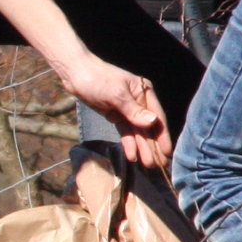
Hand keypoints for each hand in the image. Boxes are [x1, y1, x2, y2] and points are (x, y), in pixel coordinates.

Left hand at [58, 54, 171, 170]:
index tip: (167, 153)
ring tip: (147, 166)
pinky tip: (132, 156)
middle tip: (159, 166)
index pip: (157, 117)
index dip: (162, 136)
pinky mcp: (116, 116)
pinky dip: (128, 144)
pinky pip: (125, 132)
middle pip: (148, 128)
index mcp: (144, 92)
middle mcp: (139, 102)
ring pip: (137, 132)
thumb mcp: (116, 94)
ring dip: (142, 148)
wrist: (75, 74)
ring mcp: (128, 110)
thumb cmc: (97, 79)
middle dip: (153, 147)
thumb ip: (134, 111)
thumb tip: (153, 123)